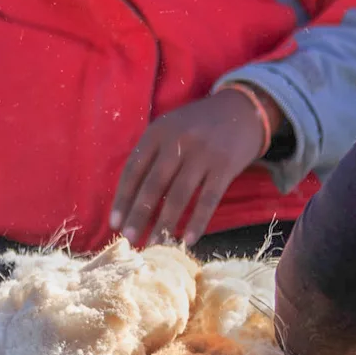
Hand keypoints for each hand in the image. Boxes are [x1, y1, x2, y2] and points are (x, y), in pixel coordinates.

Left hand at [111, 88, 281, 246]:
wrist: (241, 109)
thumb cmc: (196, 125)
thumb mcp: (168, 129)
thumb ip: (150, 155)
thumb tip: (129, 199)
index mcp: (157, 132)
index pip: (133, 169)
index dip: (122, 198)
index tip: (114, 223)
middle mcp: (178, 141)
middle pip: (153, 185)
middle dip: (139, 215)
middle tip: (129, 239)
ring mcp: (203, 154)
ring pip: (179, 196)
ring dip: (164, 224)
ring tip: (154, 244)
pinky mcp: (225, 167)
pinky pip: (208, 200)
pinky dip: (197, 222)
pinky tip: (188, 240)